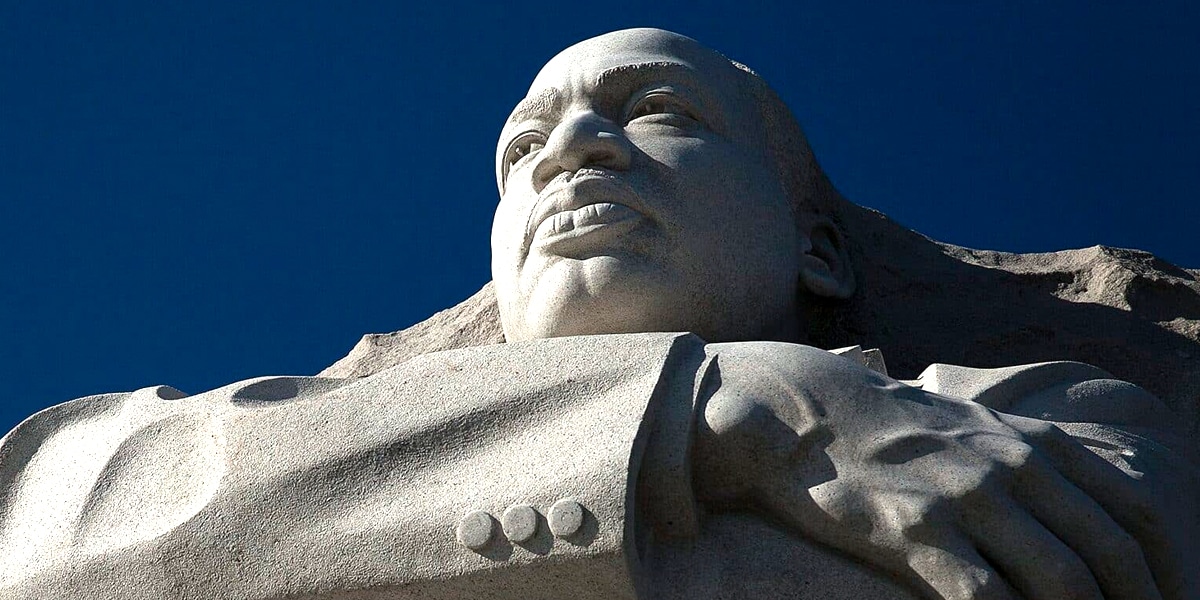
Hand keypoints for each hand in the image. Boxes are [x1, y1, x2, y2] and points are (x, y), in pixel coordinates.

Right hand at [691, 342, 1162, 599]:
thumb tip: (1085, 503)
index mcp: (1037, 443)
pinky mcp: (917, 531)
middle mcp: (1015, 467)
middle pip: (1109, 557)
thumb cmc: (894, 426)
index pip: (1133, 514)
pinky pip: (986, 599)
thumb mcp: (978, 424)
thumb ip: (1033, 458)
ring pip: (1062, 583)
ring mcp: (967, 499)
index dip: (1164, 572)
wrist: (809, 409)